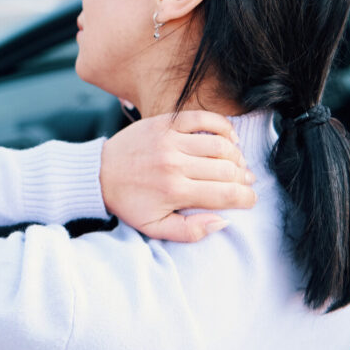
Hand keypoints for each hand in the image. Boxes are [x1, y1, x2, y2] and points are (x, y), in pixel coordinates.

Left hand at [99, 111, 257, 242]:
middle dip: (244, 178)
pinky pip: (203, 118)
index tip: (250, 199)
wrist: (99, 174)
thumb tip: (223, 221)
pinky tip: (228, 138)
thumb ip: (190, 231)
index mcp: (174, 191)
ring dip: (237, 155)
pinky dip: (223, 126)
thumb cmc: (129, 202)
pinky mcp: (165, 122)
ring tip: (238, 164)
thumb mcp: (154, 227)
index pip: (225, 194)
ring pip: (220, 144)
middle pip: (228, 169)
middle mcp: (174, 164)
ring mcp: (170, 140)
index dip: (246, 198)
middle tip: (246, 182)